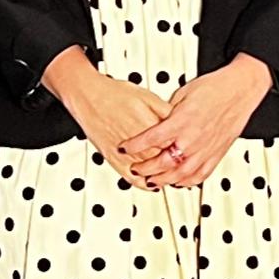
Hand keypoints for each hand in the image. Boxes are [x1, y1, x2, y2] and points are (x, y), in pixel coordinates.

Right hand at [43, 48, 173, 182]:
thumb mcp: (147, 97)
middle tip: (184, 164)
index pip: (173, 142)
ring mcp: (125, 153)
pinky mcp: (113, 159)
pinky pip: (130, 178)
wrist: (89, 96)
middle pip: (163, 159)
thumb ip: (165, 112)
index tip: (189, 148)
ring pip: (149, 171)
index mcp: (149, 126)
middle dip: (175, 163)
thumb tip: (180, 121)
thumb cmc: (115, 94)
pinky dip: (143, 183)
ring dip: (162, 176)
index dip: (182, 147)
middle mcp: (138, 142)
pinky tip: (151, 184)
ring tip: (172, 176)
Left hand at [120, 56, 272, 188]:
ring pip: (179, 174)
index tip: (124, 148)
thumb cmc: (215, 88)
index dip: (134, 145)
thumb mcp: (183, 94)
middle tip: (135, 168)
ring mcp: (205, 150)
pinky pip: (199, 176)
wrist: (240, 90)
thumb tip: (153, 121)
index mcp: (182, 121)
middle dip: (145, 168)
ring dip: (162, 180)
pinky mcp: (216, 155)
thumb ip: (167, 112)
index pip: (151, 138)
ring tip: (151, 181)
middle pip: (162, 162)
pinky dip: (185, 182)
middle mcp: (193, 138)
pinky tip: (177, 182)